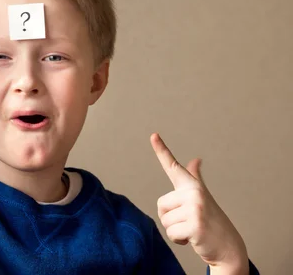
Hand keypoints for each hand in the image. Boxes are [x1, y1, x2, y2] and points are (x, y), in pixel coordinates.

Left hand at [151, 133, 248, 271]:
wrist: (228, 247)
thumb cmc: (211, 220)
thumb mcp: (203, 196)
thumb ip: (195, 177)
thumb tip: (196, 159)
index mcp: (192, 185)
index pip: (173, 165)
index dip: (161, 150)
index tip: (153, 135)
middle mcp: (194, 192)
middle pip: (161, 205)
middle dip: (170, 219)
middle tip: (189, 222)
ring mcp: (196, 208)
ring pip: (165, 221)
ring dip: (175, 231)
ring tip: (192, 230)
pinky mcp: (195, 225)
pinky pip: (171, 233)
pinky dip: (178, 240)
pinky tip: (193, 239)